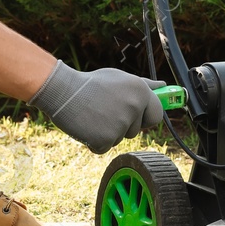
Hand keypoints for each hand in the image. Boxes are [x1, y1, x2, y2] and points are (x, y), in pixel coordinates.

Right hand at [29, 61, 164, 153]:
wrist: (62, 91)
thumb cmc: (90, 84)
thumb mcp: (119, 78)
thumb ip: (143, 84)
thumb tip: (162, 85)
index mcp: (141, 91)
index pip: (156, 115)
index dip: (144, 118)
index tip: (135, 117)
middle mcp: (135, 107)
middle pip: (136, 130)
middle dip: (124, 127)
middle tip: (106, 113)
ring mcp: (121, 124)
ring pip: (120, 139)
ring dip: (108, 133)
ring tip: (93, 115)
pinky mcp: (106, 139)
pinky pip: (105, 147)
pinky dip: (95, 141)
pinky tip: (86, 126)